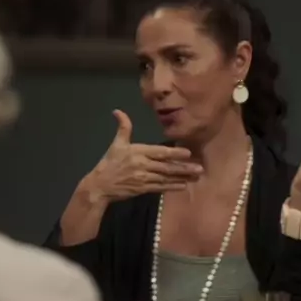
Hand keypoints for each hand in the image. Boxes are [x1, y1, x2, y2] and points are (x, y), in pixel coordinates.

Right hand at [84, 110, 202, 202]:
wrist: (100, 186)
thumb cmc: (109, 163)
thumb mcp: (116, 144)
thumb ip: (123, 128)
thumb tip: (118, 111)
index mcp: (138, 152)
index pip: (160, 152)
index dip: (174, 153)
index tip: (188, 153)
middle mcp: (143, 165)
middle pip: (166, 166)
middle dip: (184, 168)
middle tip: (199, 168)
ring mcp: (144, 178)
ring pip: (166, 178)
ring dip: (181, 177)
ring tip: (195, 177)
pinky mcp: (143, 189)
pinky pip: (160, 188)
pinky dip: (172, 187)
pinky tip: (183, 186)